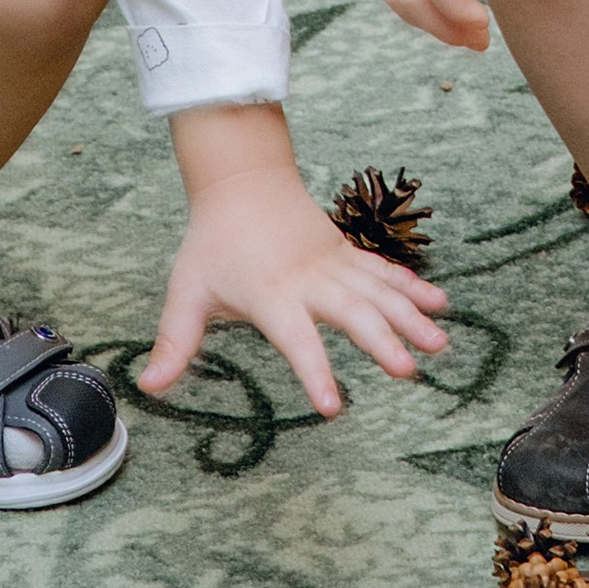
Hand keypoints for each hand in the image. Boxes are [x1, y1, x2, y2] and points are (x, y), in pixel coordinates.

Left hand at [147, 105, 448, 414]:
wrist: (243, 179)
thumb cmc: (212, 241)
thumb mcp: (187, 292)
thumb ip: (175, 342)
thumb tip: (148, 388)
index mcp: (273, 297)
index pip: (297, 341)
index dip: (315, 374)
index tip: (333, 407)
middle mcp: (311, 281)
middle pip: (353, 314)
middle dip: (384, 342)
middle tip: (410, 371)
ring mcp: (333, 264)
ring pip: (379, 292)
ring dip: (411, 317)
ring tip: (441, 344)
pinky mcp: (344, 254)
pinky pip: (383, 272)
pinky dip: (411, 287)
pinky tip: (438, 302)